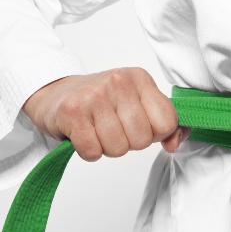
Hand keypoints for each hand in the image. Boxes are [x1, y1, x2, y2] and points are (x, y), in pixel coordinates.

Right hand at [22, 67, 190, 160]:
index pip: (167, 122)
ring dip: (108, 148)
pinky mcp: (72, 111)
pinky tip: (84, 135)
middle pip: (143, 139)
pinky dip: (89, 152)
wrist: (55, 94)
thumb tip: (174, 144)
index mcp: (141, 79)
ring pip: (119, 148)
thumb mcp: (139, 105)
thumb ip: (166, 125)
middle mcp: (119, 81)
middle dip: (130, 143)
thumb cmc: (102, 103)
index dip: (156, 134)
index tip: (140, 127)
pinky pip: (93, 151)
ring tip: (98, 131)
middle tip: (114, 129)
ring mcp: (95, 94)